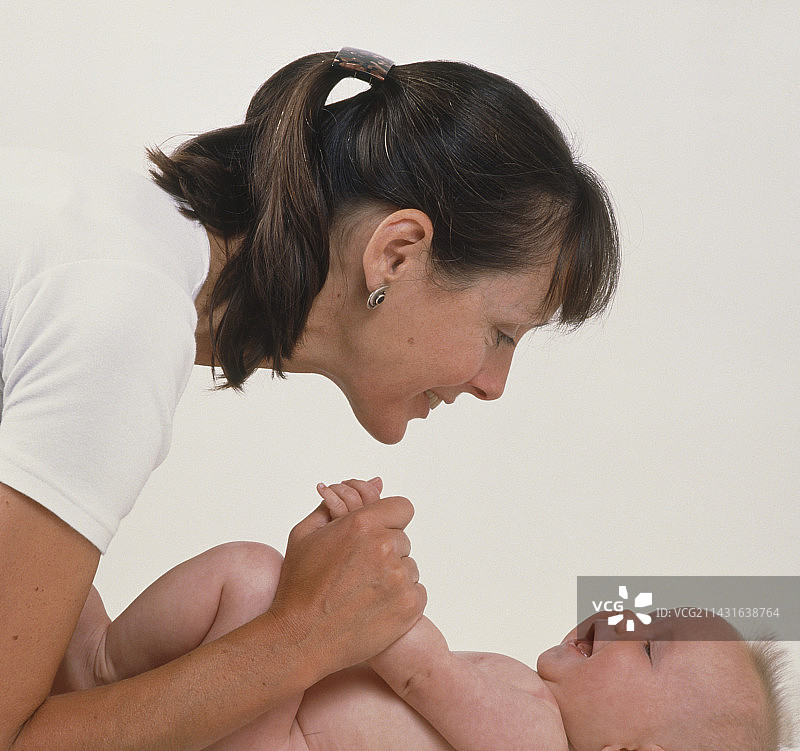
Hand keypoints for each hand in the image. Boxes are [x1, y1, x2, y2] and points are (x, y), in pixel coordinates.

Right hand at [266, 483, 424, 682]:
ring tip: (363, 592)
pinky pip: (418, 592)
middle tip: (358, 573)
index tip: (375, 537)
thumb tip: (374, 481)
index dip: (389, 521)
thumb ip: (337, 504)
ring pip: (410, 567)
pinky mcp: (409, 606)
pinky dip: (401, 599)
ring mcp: (399, 578)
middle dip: (386, 552)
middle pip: (403, 540)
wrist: (300, 638)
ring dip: (393, 576)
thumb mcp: (306, 534)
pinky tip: (374, 607)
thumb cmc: (299, 586)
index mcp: (362, 524)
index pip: (402, 508)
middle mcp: (384, 548)